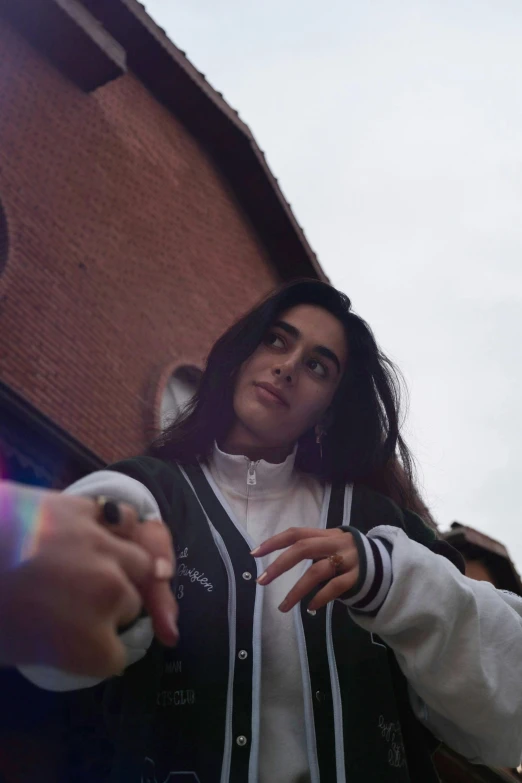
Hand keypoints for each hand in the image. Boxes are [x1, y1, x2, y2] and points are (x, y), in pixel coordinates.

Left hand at [0, 482, 176, 675]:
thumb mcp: (7, 648)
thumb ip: (46, 649)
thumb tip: (54, 637)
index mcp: (87, 644)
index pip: (116, 658)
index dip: (95, 654)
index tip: (74, 648)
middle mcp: (108, 595)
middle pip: (132, 608)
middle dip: (110, 612)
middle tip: (75, 608)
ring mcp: (103, 548)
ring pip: (142, 564)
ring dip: (125, 571)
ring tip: (100, 572)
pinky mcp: (88, 510)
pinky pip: (124, 520)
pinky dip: (118, 530)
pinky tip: (103, 535)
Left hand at [252, 527, 358, 611]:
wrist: (385, 562)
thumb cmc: (348, 555)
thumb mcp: (332, 544)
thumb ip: (311, 547)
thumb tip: (279, 559)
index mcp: (326, 534)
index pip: (296, 532)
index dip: (275, 541)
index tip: (255, 553)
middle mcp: (336, 543)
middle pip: (303, 548)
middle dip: (280, 565)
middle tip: (262, 581)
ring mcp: (347, 560)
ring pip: (318, 572)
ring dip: (297, 590)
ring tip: (282, 607)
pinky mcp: (357, 577)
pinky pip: (335, 588)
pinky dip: (320, 598)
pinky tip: (309, 608)